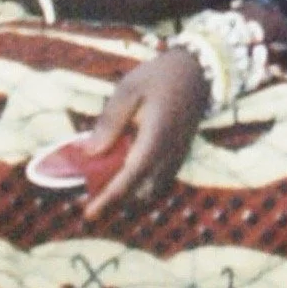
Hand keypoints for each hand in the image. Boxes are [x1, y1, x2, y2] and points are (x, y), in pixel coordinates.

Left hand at [80, 48, 208, 218]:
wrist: (197, 72)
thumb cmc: (160, 77)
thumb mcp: (129, 89)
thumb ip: (110, 121)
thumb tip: (90, 152)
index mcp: (155, 138)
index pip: (129, 178)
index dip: (108, 198)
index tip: (88, 214)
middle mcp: (169, 154)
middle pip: (139, 192)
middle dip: (114, 199)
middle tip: (89, 194)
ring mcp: (177, 157)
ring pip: (150, 190)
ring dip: (128, 192)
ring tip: (104, 182)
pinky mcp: (179, 155)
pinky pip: (159, 180)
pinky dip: (140, 183)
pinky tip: (125, 168)